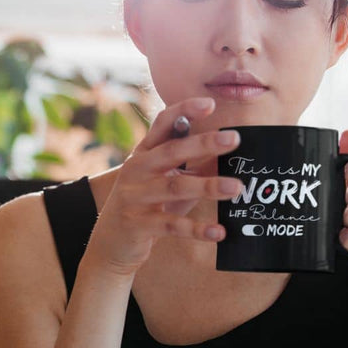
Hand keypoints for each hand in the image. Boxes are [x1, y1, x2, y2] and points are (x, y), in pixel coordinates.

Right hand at [86, 97, 243, 275]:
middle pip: (171, 151)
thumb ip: (191, 167)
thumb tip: (229, 152)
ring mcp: (135, 197)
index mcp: (144, 154)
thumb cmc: (148, 206)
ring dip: (208, 187)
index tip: (210, 104)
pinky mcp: (139, 224)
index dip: (184, 111)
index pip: (162, 125)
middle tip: (234, 138)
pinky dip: (197, 229)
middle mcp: (137, 170)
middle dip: (204, 143)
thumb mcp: (166, 181)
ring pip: (175, 187)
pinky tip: (218, 231)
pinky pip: (172, 225)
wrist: (111, 244)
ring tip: (237, 187)